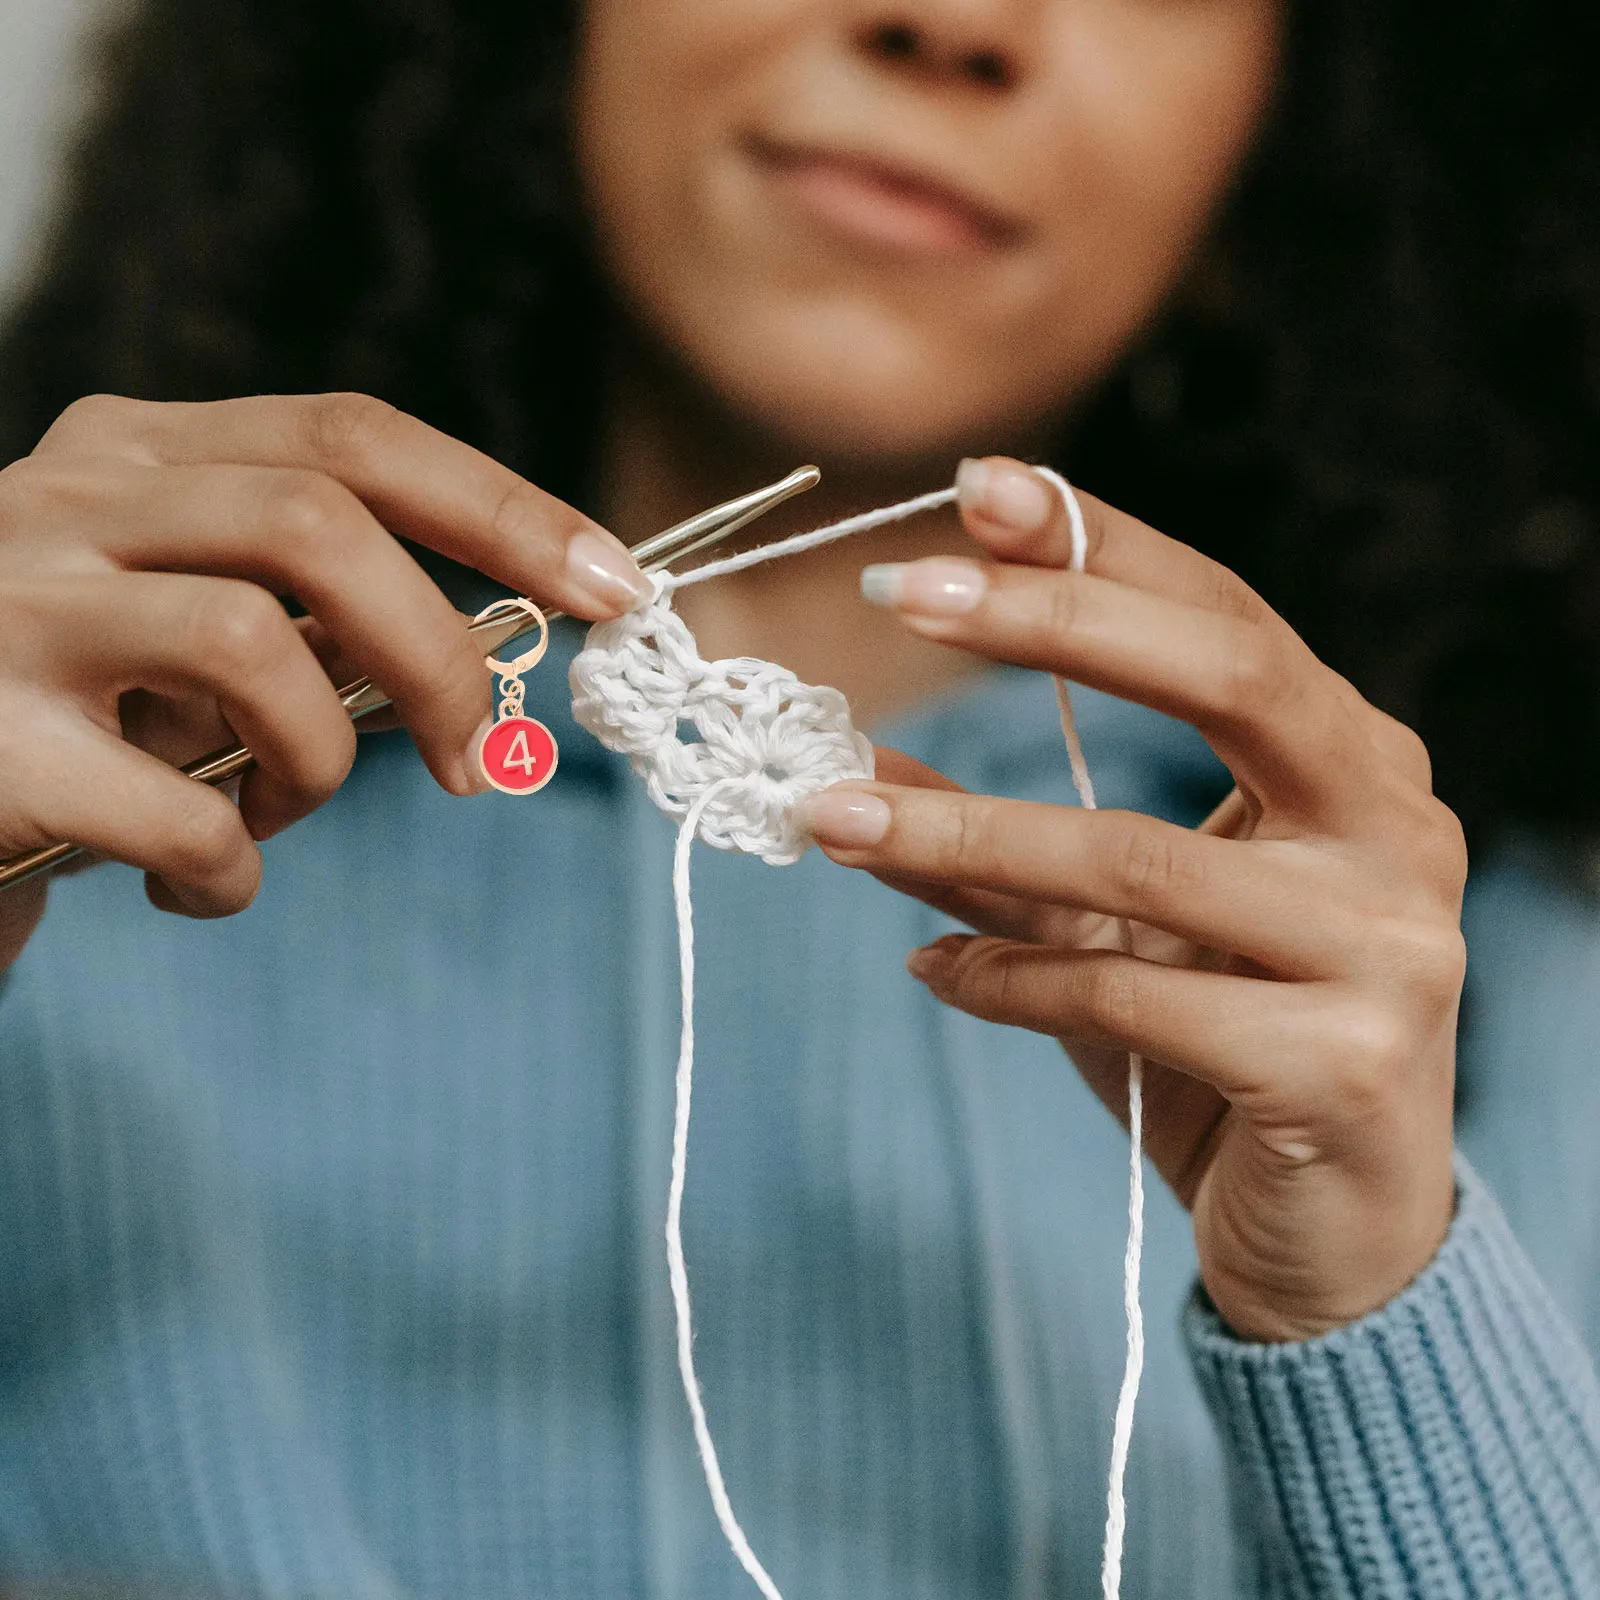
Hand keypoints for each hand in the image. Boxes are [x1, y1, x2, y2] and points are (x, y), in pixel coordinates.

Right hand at [0, 392, 648, 956]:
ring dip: (316, 766)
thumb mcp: (193, 637)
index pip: (354, 437)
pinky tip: (194, 884)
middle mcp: (69, 499)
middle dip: (437, 655)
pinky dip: (229, 870)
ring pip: (251, 646)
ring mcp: (11, 607)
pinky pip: (177, 811)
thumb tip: (494, 665)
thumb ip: (317, 620)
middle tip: (469, 764)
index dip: (503, 510)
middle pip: (318, 526)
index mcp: (140, 453)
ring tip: (271, 820)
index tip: (614, 589)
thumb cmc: (77, 713)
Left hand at [799, 457, 1464, 1340]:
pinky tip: (930, 972)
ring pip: (1140, 857)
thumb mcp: (1110, 927)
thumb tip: (857, 761)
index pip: (1225, 617)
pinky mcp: (1345, 1064)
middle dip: (1052, 620)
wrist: (1336, 1235)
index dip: (1102, 547)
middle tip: (898, 588)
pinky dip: (1006, 978)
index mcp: (1353, 766)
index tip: (978, 485)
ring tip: (833, 815)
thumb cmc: (1222, 1050)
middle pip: (1230, 674)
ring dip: (961, 830)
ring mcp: (1388, 946)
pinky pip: (1131, 995)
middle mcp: (1393, 829)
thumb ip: (1000, 842)